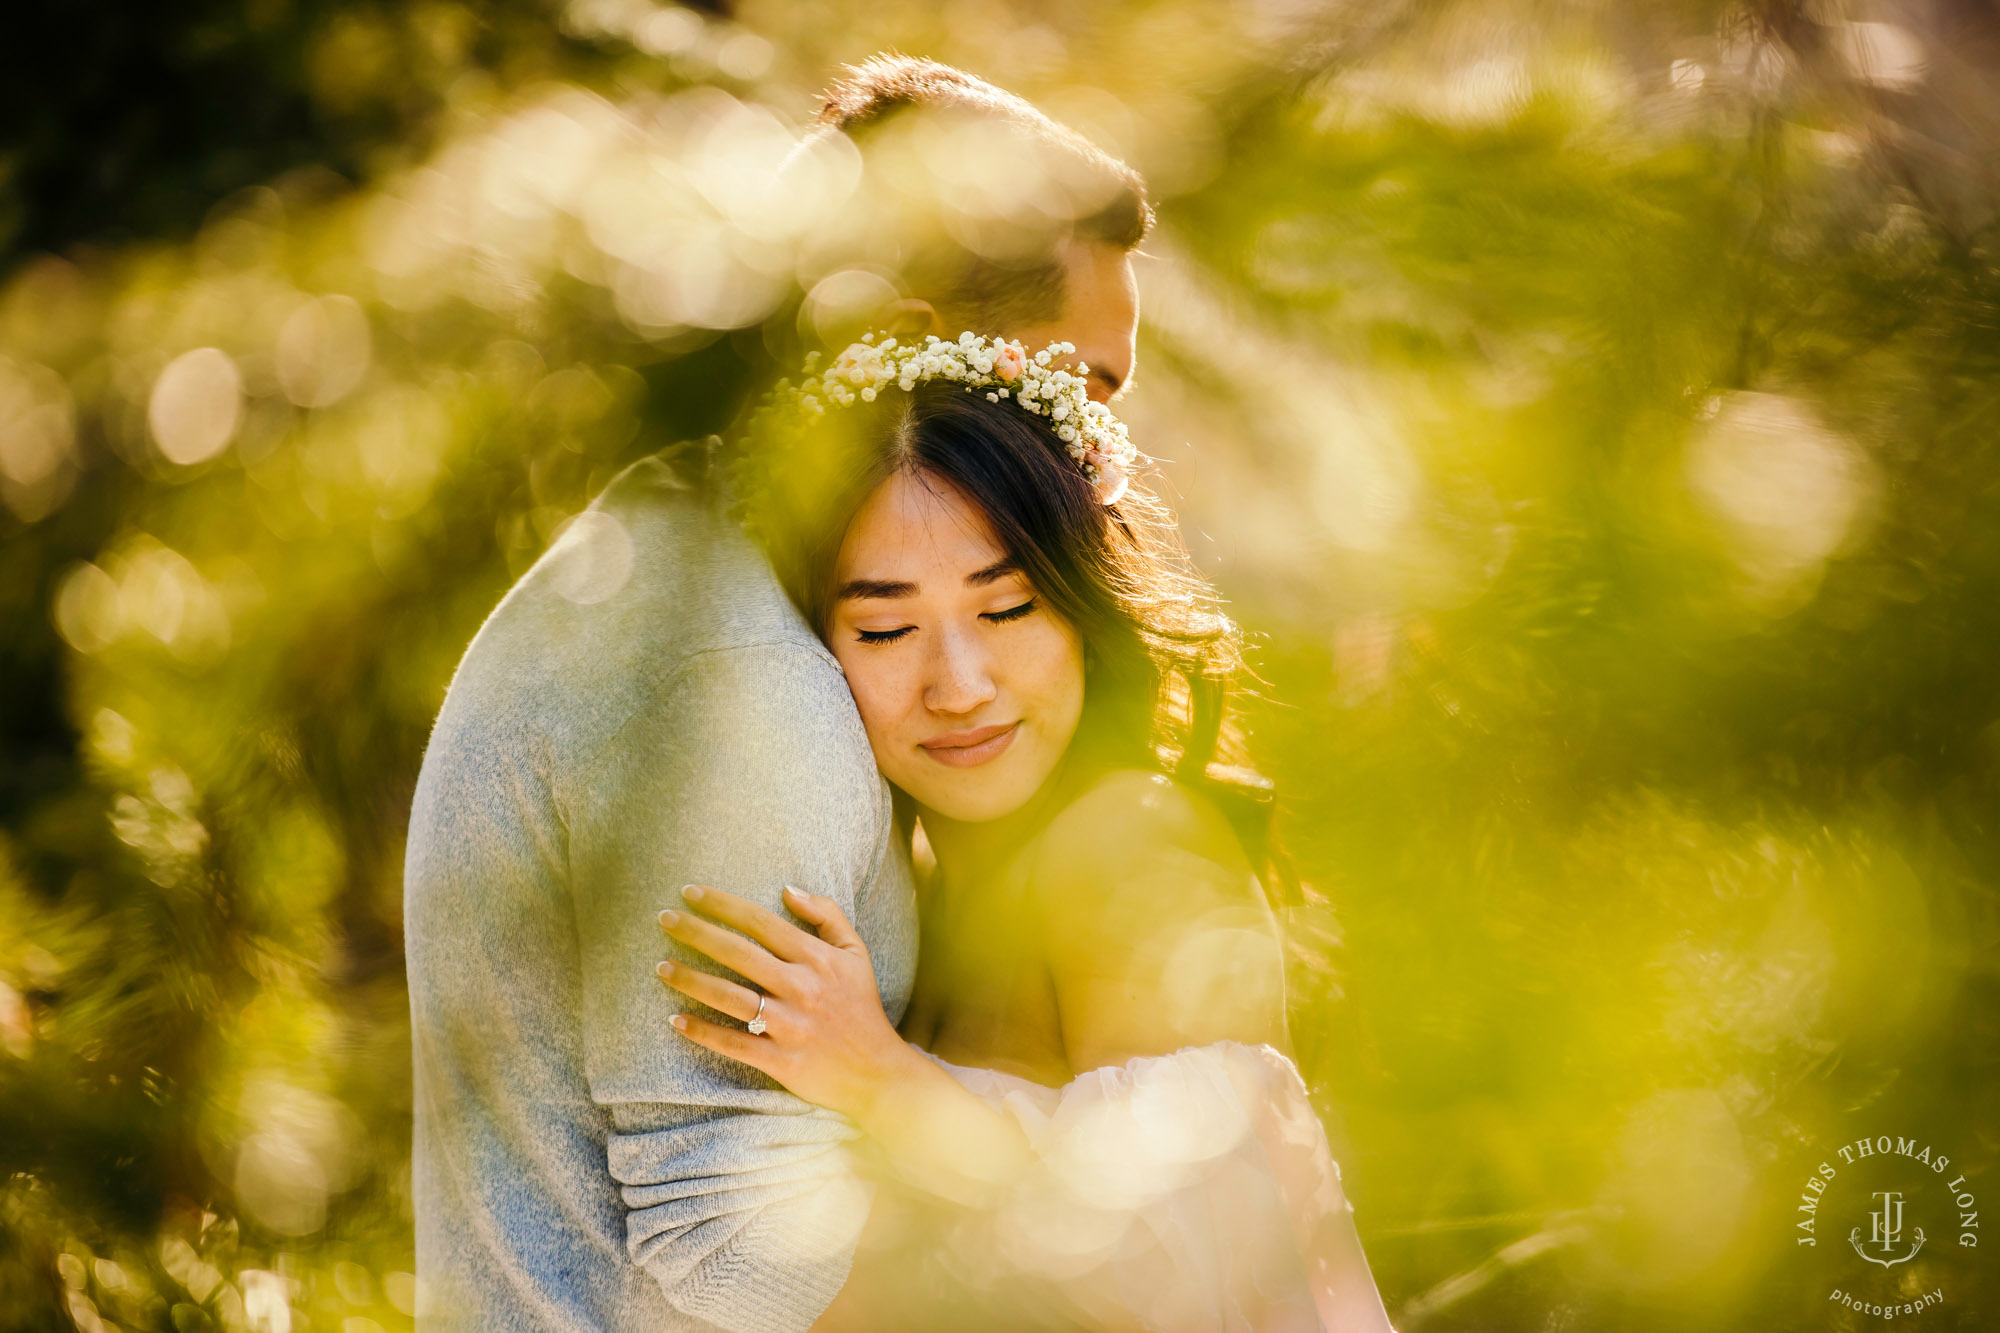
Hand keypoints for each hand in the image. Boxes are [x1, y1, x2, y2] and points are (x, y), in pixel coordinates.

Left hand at [656, 883, 921, 1122]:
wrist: (879, 1071)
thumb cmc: (862, 1007)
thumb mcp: (855, 953)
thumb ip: (827, 915)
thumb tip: (788, 888)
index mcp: (817, 959)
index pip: (761, 922)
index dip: (723, 904)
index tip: (690, 892)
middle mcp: (801, 988)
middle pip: (739, 953)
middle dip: (697, 932)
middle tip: (664, 918)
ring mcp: (790, 1025)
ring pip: (730, 997)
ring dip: (691, 980)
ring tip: (661, 967)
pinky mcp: (782, 1061)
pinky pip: (734, 1043)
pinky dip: (703, 1032)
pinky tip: (676, 1020)